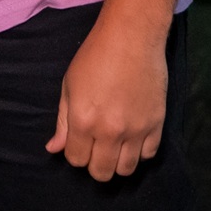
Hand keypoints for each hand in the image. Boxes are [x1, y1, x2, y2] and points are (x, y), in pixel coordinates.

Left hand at [45, 12, 167, 181]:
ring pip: (126, 170)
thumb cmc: (94, 57)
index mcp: (83, 121)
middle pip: (101, 172)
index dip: (75, 153)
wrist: (131, 37)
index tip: (79, 141)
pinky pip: (149, 155)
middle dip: (95, 164)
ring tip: (115, 145)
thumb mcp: (69, 86)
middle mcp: (109, 131)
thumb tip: (54, 149)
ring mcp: (136, 130)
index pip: (77, 160)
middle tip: (96, 146)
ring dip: (117, 162)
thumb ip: (62, 121)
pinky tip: (133, 138)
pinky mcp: (156, 124)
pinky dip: (139, 152)